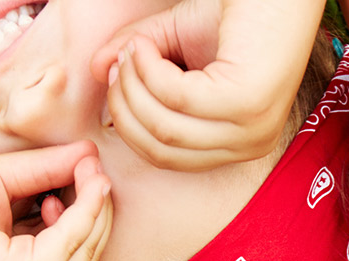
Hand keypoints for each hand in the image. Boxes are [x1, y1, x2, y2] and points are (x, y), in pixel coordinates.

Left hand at [0, 143, 111, 260]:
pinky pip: (68, 246)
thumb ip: (48, 173)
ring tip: (86, 173)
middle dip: (98, 215)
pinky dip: (83, 212)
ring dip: (93, 210)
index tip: (88, 177)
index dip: (89, 220)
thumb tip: (92, 155)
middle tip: (94, 172)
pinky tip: (80, 183)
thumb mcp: (7, 182)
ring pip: (83, 256)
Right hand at [88, 0, 322, 170]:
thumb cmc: (235, 15)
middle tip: (119, 62)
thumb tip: (96, 72)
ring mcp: (252, 128)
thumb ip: (135, 62)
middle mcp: (249, 144)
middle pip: (160, 149)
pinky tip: (146, 43)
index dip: (129, 121)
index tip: (115, 77)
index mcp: (237, 144)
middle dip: (125, 106)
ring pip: (164, 128)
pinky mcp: (248, 104)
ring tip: (133, 47)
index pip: (166, 157)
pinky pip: (176, 99)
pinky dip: (150, 70)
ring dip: (134, 84)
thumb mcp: (173, 42)